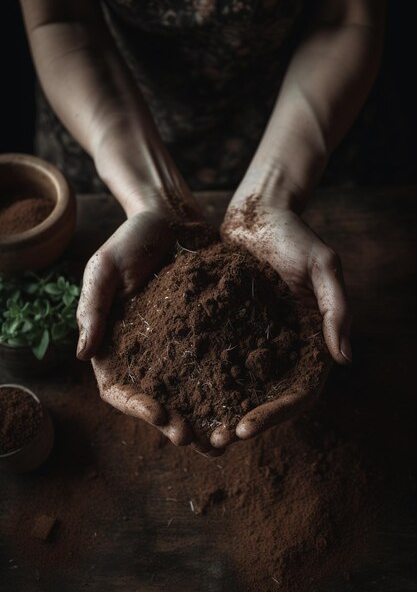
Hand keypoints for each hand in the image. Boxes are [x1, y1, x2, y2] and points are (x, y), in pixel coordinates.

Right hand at [77, 208, 222, 454]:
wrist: (172, 218)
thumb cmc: (131, 238)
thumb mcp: (105, 268)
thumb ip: (93, 308)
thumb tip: (81, 355)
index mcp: (113, 344)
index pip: (118, 388)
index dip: (136, 407)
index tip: (160, 415)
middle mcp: (144, 353)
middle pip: (154, 400)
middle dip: (173, 423)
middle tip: (195, 440)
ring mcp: (175, 346)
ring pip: (186, 392)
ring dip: (201, 417)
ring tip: (221, 439)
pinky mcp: (204, 335)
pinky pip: (213, 367)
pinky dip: (224, 388)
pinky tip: (243, 402)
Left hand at [211, 198, 350, 447]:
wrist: (258, 213)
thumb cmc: (295, 235)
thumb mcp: (323, 265)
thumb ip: (335, 309)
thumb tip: (344, 358)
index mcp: (310, 341)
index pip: (299, 392)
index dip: (276, 414)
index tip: (246, 426)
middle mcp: (281, 347)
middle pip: (267, 398)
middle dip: (242, 422)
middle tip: (214, 442)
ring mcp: (253, 339)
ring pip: (238, 385)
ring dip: (218, 410)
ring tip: (192, 429)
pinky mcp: (227, 326)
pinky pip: (214, 357)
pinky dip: (200, 378)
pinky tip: (176, 392)